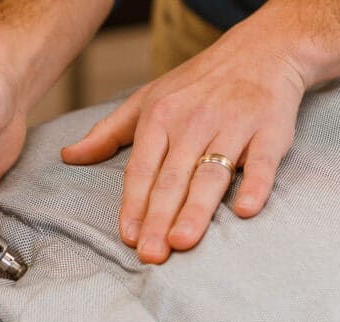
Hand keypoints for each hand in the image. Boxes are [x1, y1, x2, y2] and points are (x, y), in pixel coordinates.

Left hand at [61, 18, 306, 263]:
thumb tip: (69, 156)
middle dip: (159, 218)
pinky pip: (262, 162)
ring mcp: (233, 125)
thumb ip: (109, 132)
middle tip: (150, 254)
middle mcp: (194, 122)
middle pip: (172, 179)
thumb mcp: (148, 99)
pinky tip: (244, 210)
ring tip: (182, 242)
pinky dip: (255, 185)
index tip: (129, 236)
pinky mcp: (270, 130)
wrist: (263, 50)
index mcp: (161, 117)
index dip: (134, 204)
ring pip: (211, 174)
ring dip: (196, 209)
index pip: (142, 169)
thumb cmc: (199, 83)